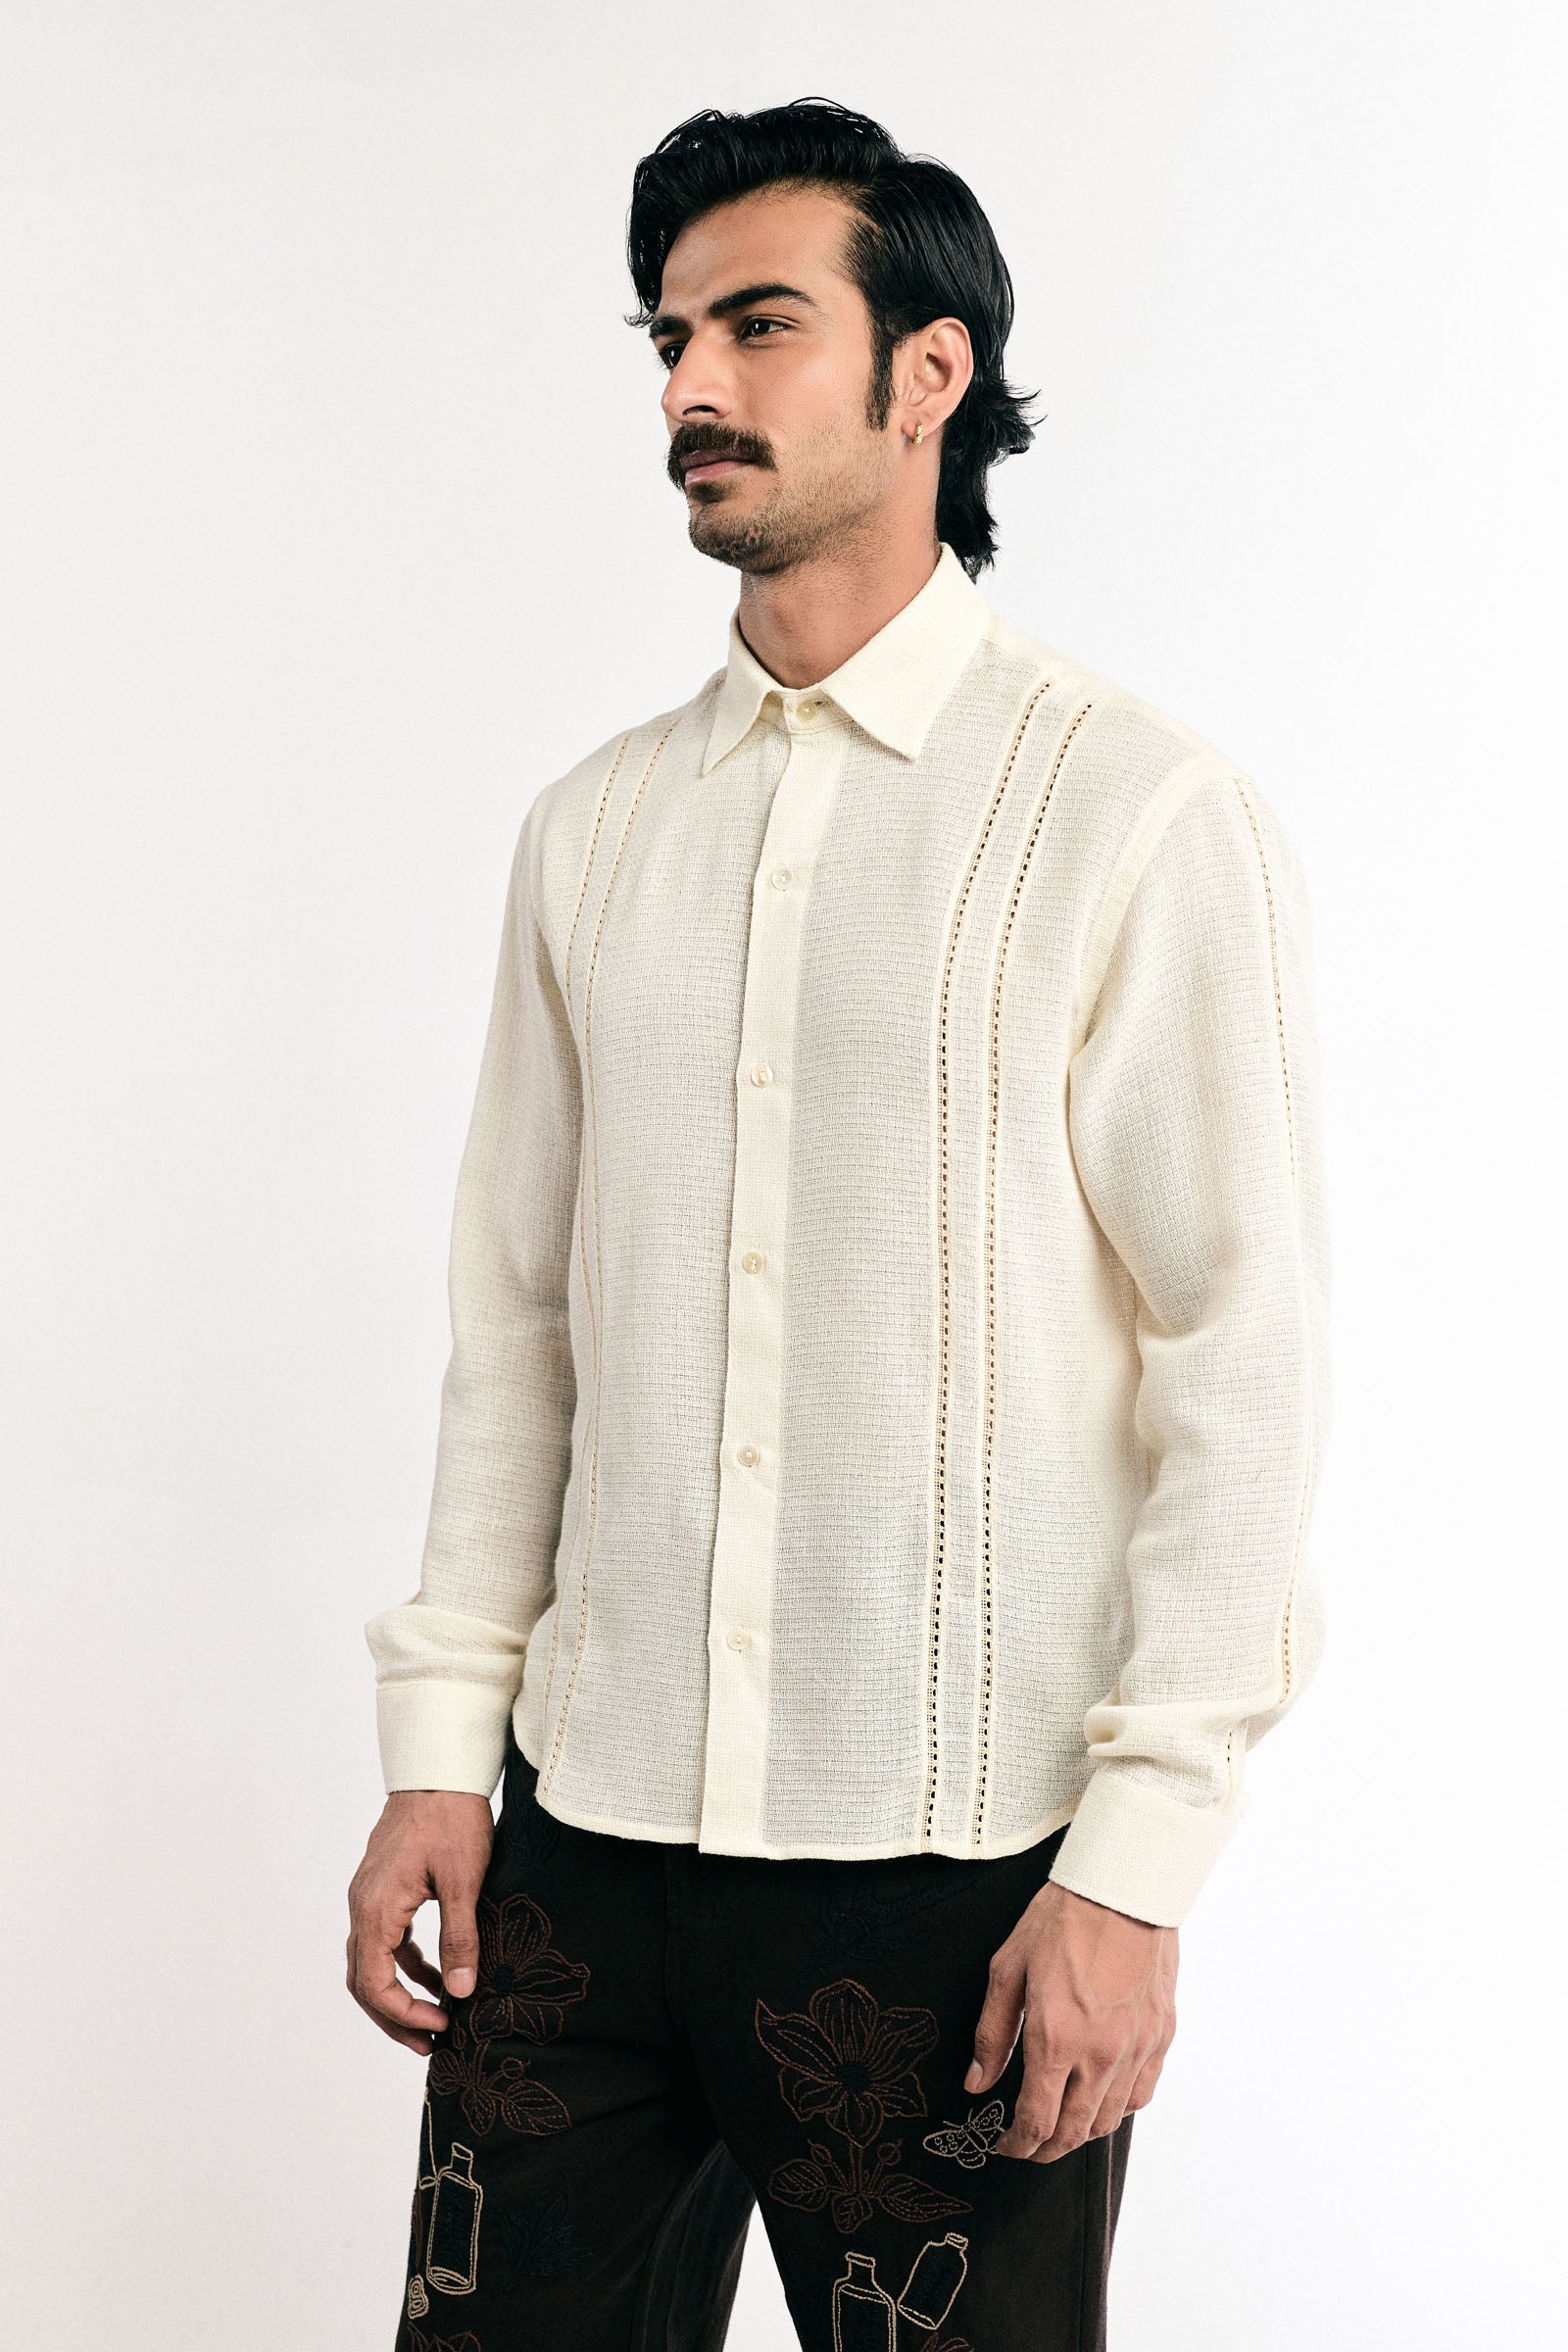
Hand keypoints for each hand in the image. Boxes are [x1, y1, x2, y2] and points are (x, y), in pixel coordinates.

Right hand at [345, 1790, 494, 2053]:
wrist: (440, 1769)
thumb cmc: (451, 1817)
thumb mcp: (463, 1881)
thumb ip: (460, 1938)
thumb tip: (460, 1991)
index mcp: (375, 1908)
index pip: (374, 1983)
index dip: (404, 2014)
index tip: (441, 2028)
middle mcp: (363, 1905)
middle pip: (364, 1980)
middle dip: (395, 2016)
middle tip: (431, 2043)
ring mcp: (370, 1896)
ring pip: (372, 1962)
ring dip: (399, 1993)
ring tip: (437, 2018)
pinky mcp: (385, 1888)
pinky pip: (386, 1939)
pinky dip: (407, 1963)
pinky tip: (439, 1973)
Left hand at [966, 1879, 1177, 2161]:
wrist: (1123, 1889)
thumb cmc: (1061, 1920)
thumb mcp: (1008, 1969)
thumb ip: (992, 2033)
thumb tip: (978, 2082)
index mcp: (1056, 2040)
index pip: (1036, 2121)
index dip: (1017, 2144)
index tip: (1005, 2146)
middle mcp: (1100, 2055)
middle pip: (1074, 2132)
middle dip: (1045, 2149)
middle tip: (1028, 2147)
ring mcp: (1137, 2049)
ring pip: (1109, 2120)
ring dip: (1081, 2133)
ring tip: (1061, 2126)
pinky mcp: (1161, 2037)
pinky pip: (1140, 2094)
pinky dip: (1118, 2109)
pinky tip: (1101, 2099)